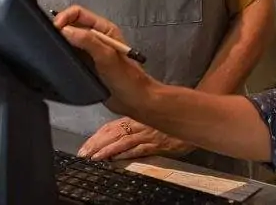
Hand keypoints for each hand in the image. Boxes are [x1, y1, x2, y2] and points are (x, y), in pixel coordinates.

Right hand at [54, 5, 152, 114]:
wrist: (134, 101)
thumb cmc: (129, 79)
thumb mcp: (107, 57)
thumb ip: (88, 41)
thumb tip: (65, 30)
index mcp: (104, 29)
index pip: (78, 13)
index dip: (64, 17)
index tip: (55, 28)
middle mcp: (96, 39)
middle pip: (71, 26)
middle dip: (59, 30)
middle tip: (49, 40)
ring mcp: (89, 53)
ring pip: (69, 42)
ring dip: (60, 44)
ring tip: (52, 51)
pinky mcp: (85, 67)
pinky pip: (69, 57)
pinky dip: (61, 57)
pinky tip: (57, 63)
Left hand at [78, 117, 194, 161]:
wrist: (192, 116)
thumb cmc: (172, 116)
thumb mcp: (151, 116)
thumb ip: (136, 120)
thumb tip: (120, 128)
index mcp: (136, 116)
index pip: (111, 126)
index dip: (97, 136)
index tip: (85, 145)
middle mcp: (139, 123)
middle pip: (113, 133)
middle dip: (96, 144)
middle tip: (82, 154)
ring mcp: (147, 134)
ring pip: (122, 141)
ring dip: (106, 150)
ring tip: (93, 158)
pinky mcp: (157, 144)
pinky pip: (137, 149)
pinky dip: (124, 154)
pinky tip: (114, 159)